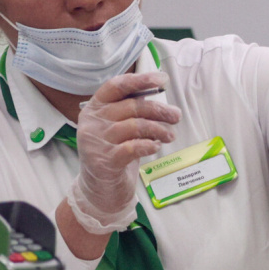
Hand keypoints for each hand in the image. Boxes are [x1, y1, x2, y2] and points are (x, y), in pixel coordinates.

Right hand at [66, 71, 180, 233]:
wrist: (98, 189)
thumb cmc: (112, 152)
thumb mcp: (117, 127)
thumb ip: (131, 111)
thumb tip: (160, 96)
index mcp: (95, 107)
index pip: (116, 85)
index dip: (141, 80)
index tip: (163, 79)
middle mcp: (92, 121)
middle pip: (132, 106)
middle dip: (158, 109)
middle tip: (176, 116)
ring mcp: (96, 141)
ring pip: (135, 126)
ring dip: (158, 129)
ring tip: (170, 135)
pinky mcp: (104, 160)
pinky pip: (132, 147)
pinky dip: (148, 145)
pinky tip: (156, 146)